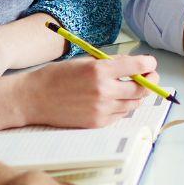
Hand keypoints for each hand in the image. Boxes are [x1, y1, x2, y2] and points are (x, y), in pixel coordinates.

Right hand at [19, 54, 161, 127]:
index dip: (149, 64)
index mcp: (100, 70)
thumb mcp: (85, 61)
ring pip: (133, 104)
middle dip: (150, 81)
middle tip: (149, 78)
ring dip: (136, 96)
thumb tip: (134, 65)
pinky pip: (120, 115)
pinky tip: (114, 100)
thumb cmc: (57, 76)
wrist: (33, 98)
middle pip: (142, 89)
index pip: (138, 67)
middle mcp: (103, 90)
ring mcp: (101, 109)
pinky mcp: (97, 123)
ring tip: (129, 88)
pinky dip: (122, 107)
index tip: (150, 64)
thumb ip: (111, 63)